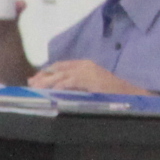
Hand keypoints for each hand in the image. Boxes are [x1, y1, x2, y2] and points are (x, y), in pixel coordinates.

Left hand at [31, 58, 146, 95]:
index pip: (59, 66)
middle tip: (31, 85)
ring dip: (46, 83)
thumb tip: (54, 89)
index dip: (45, 72)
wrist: (129, 94)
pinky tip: (50, 93)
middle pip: (56, 69)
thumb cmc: (110, 93)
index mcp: (84, 64)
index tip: (34, 80)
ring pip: (60, 76)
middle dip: (42, 77)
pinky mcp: (89, 79)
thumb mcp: (89, 86)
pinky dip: (58, 87)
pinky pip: (69, 82)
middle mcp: (84, 65)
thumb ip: (73, 84)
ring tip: (35, 89)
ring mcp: (87, 71)